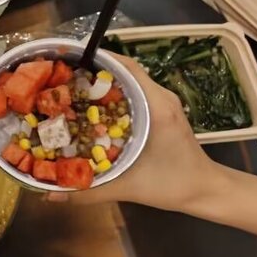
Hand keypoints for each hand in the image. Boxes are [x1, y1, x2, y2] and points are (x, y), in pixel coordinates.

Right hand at [48, 55, 217, 210]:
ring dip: (101, 80)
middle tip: (60, 76)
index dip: (96, 60)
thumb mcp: (128, 188)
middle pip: (123, 69)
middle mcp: (160, 97)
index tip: (67, 62)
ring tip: (70, 87)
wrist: (206, 191)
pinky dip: (112, 93)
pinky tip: (90, 106)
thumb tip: (50, 196)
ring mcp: (162, 102)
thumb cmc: (173, 185)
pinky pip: (133, 92)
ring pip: (128, 79)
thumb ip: (88, 191)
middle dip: (92, 69)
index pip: (126, 68)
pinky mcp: (161, 110)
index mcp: (156, 106)